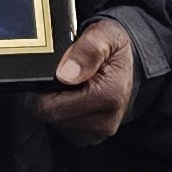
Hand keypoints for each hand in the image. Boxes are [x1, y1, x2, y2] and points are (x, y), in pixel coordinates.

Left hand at [31, 19, 134, 145]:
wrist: (129, 65)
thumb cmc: (113, 48)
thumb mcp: (106, 34)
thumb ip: (88, 48)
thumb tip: (66, 73)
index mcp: (108, 95)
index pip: (50, 106)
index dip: (42, 86)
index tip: (53, 70)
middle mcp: (105, 120)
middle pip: (49, 115)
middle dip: (47, 94)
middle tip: (59, 75)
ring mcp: (98, 132)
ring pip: (54, 122)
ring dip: (55, 103)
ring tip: (69, 85)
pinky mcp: (92, 137)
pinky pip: (62, 128)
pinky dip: (63, 112)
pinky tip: (73, 96)